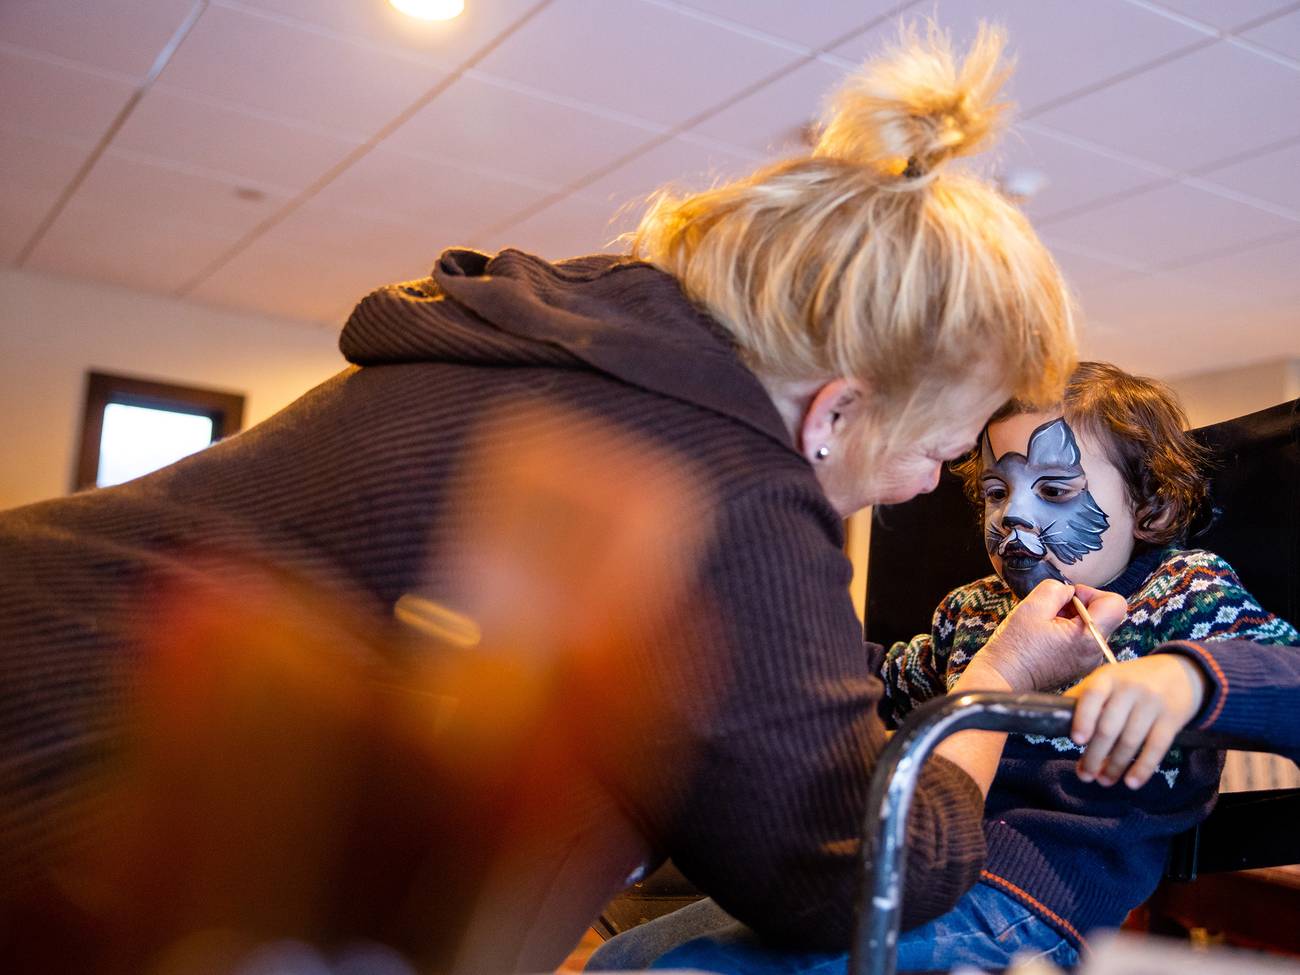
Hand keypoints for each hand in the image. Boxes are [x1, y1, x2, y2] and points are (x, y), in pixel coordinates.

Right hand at [974, 580, 1127, 691]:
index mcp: (1088, 638)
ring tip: (1046, 626)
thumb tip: (1069, 591)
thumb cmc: (1014, 646)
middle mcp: (1095, 652)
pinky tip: (1047, 637)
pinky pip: (1083, 640)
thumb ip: (1056, 589)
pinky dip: (1068, 632)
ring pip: (1091, 626)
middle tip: (1051, 612)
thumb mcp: (1032, 606)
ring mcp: (1088, 662)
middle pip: (1102, 614)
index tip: (1068, 598)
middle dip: (1077, 606)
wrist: (1002, 678)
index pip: (1115, 603)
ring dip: (1071, 619)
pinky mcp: (1079, 666)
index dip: (1091, 593)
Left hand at [1066, 655, 1208, 787]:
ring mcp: (1152, 704)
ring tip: (1104, 781)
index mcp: (1108, 677)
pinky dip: (1142, 768)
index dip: (1083, 718)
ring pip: (1130, 741)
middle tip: (1085, 775)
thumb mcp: (1108, 678)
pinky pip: (1156, 748)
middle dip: (1095, 755)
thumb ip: (1084, 695)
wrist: (1180, 673)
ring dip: (1115, 766)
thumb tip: (1055, 717)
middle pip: (1109, 727)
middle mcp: (1130, 689)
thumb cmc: (1132, 680)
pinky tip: (1131, 782)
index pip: (1092, 696)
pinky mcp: (1172, 719)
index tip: (1076, 741)